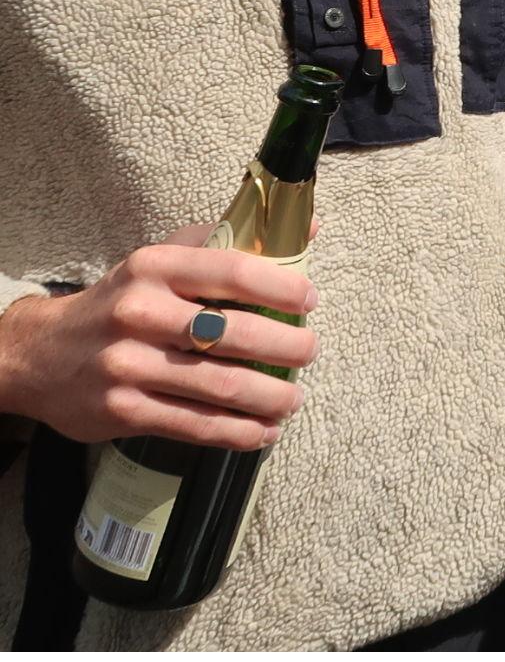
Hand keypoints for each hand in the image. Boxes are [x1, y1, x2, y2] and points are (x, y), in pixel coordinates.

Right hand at [0, 225, 317, 449]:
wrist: (38, 354)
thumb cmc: (121, 300)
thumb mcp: (162, 259)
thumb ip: (229, 242)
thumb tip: (306, 229)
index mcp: (156, 267)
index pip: (234, 271)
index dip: (282, 288)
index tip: (309, 301)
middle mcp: (141, 313)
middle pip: (235, 334)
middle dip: (287, 347)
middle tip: (309, 352)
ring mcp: (129, 365)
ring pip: (221, 386)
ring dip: (271, 397)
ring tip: (294, 399)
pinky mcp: (123, 411)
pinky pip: (195, 425)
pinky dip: (238, 432)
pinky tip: (263, 431)